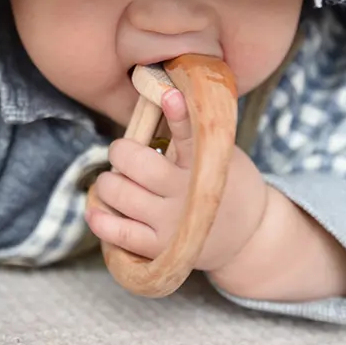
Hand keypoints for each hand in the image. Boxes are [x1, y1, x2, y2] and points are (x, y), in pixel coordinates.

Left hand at [85, 88, 269, 273]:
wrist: (249, 236)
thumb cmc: (226, 184)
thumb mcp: (221, 154)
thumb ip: (192, 135)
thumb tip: (157, 98)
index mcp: (205, 165)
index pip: (189, 134)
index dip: (178, 114)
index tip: (169, 96)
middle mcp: (187, 194)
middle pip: (137, 164)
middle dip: (120, 152)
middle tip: (123, 153)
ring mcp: (172, 223)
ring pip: (119, 194)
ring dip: (108, 183)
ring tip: (115, 181)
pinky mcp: (159, 248)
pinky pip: (117, 232)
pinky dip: (100, 219)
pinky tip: (96, 209)